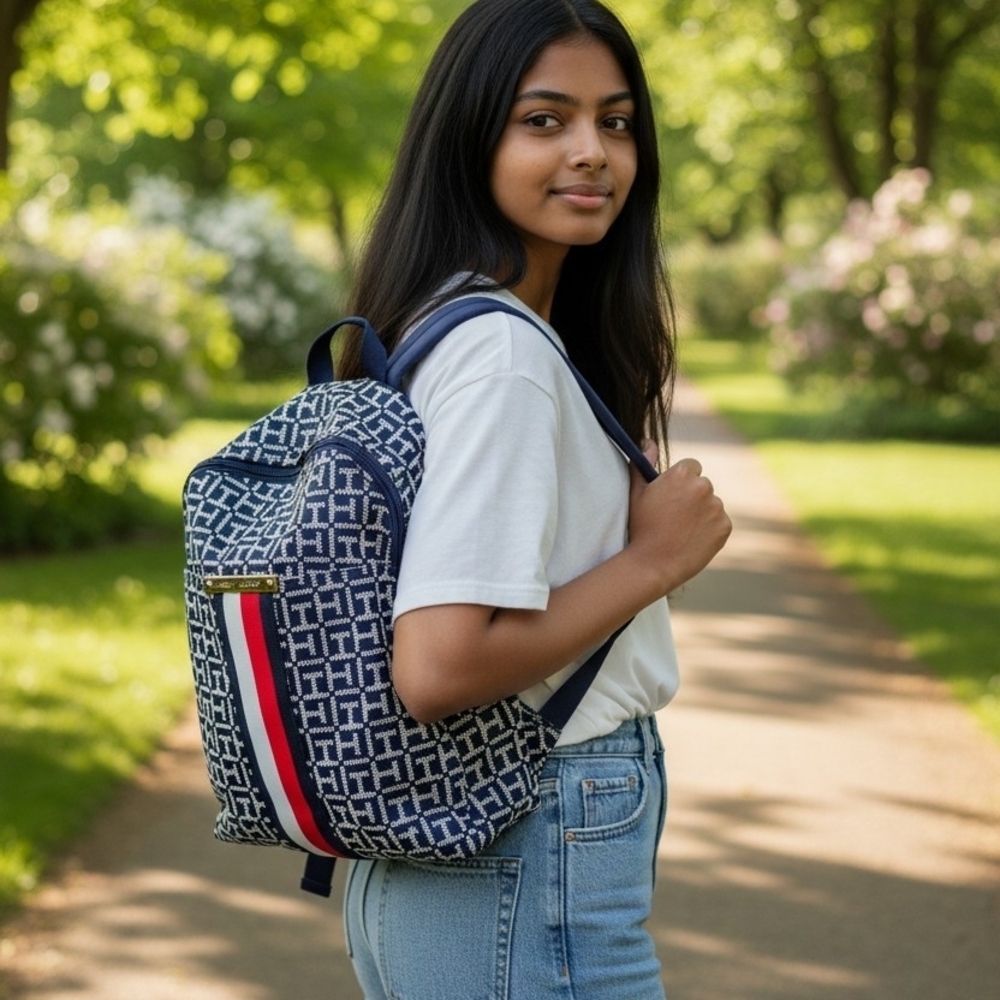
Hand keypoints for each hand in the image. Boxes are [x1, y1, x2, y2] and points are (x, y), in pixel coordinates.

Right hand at [627, 447, 730, 594]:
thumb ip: (643, 463)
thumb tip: (648, 441)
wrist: (652, 564)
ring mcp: (716, 507)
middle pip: (702, 485)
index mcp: (682, 474)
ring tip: (681, 530)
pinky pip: (719, 522)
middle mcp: (703, 486)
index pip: (691, 466)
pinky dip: (710, 529)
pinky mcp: (725, 527)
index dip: (680, 481)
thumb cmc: (640, 527)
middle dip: (692, 496)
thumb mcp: (636, 492)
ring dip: (701, 513)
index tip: (671, 495)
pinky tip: (691, 539)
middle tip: (674, 516)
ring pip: (711, 504)